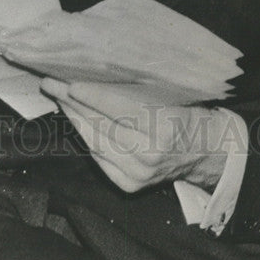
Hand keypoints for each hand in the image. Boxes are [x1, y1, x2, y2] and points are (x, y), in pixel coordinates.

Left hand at [40, 79, 228, 192]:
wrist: (208, 153)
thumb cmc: (189, 115)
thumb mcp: (172, 97)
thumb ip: (138, 92)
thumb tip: (98, 74)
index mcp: (164, 128)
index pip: (118, 109)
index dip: (91, 95)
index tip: (69, 82)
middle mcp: (148, 155)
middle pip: (100, 126)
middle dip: (72, 103)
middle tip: (51, 83)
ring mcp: (137, 174)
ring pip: (94, 143)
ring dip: (74, 119)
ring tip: (59, 98)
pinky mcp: (129, 185)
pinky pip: (98, 158)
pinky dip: (86, 137)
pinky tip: (76, 120)